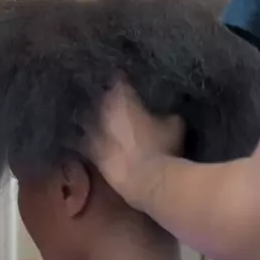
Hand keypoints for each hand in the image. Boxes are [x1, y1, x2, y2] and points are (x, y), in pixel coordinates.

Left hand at [90, 81, 183, 207]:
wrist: (145, 180)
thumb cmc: (162, 147)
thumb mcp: (174, 124)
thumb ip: (165, 112)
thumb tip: (163, 113)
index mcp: (121, 96)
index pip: (117, 78)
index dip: (121, 79)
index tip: (124, 79)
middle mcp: (101, 109)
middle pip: (98, 97)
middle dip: (104, 97)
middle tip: (112, 100)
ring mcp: (92, 132)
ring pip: (87, 119)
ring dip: (93, 119)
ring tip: (100, 121)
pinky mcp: (89, 153)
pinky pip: (84, 142)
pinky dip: (89, 141)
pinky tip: (95, 143)